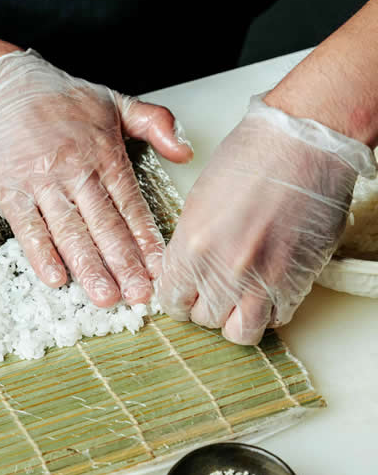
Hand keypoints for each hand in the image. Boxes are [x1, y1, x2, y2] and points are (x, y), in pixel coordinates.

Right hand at [0, 49, 192, 305]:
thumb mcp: (113, 101)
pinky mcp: (9, 191)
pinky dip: (41, 254)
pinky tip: (55, 277)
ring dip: (88, 267)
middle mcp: (75, 169)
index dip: (147, 239)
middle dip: (124, 263)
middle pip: (104, 224)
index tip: (161, 269)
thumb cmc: (56, 97)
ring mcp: (41, 182)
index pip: (131, 204)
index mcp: (103, 152)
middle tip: (139, 295)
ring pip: (69, 231)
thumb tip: (186, 151)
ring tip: (104, 296)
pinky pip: (27, 227)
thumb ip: (155, 124)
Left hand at [157, 94, 375, 343]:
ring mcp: (263, 280)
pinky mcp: (297, 281)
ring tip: (239, 299)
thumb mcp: (198, 200)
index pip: (171, 300)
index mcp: (192, 246)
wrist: (304, 143)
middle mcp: (224, 270)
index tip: (183, 293)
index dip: (176, 298)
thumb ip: (189, 243)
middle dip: (205, 306)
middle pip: (202, 319)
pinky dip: (270, 311)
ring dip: (236, 319)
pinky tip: (268, 290)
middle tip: (213, 290)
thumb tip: (186, 271)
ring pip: (240, 331)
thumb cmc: (253, 157)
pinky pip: (278, 319)